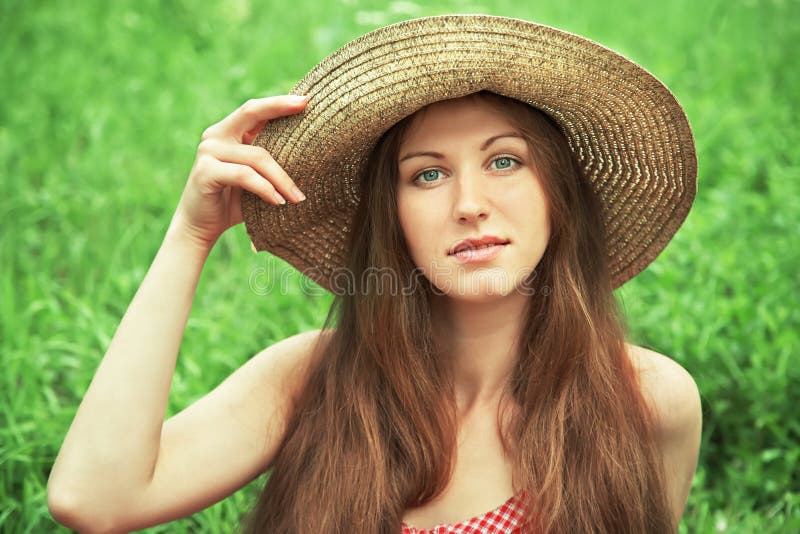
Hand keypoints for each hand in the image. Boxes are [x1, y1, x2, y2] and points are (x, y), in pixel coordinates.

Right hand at [169, 95, 307, 248]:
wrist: (201, 227)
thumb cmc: (234, 202)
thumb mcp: (255, 177)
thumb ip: (269, 160)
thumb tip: (308, 149)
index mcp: (228, 132)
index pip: (255, 109)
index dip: (279, 102)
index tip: (306, 100)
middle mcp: (215, 136)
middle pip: (252, 113)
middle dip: (280, 108)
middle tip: (306, 110)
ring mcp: (208, 152)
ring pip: (257, 156)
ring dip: (282, 179)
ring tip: (298, 197)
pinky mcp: (205, 172)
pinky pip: (244, 175)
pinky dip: (265, 189)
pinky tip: (278, 202)